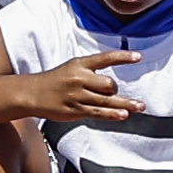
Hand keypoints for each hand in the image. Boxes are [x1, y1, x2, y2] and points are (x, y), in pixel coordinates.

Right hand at [9, 50, 136, 126]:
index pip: (105, 58)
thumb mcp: (72, 69)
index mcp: (79, 64)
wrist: (32, 93)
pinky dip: (112, 114)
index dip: (123, 57)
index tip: (138, 57)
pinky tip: (123, 115)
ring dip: (125, 104)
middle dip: (114, 90)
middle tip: (112, 93)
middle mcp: (79, 78)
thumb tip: (113, 85)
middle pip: (108, 84)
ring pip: (107, 100)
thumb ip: (91, 74)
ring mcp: (77, 95)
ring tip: (140, 106)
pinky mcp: (75, 110)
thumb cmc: (56, 81)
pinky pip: (98, 113)